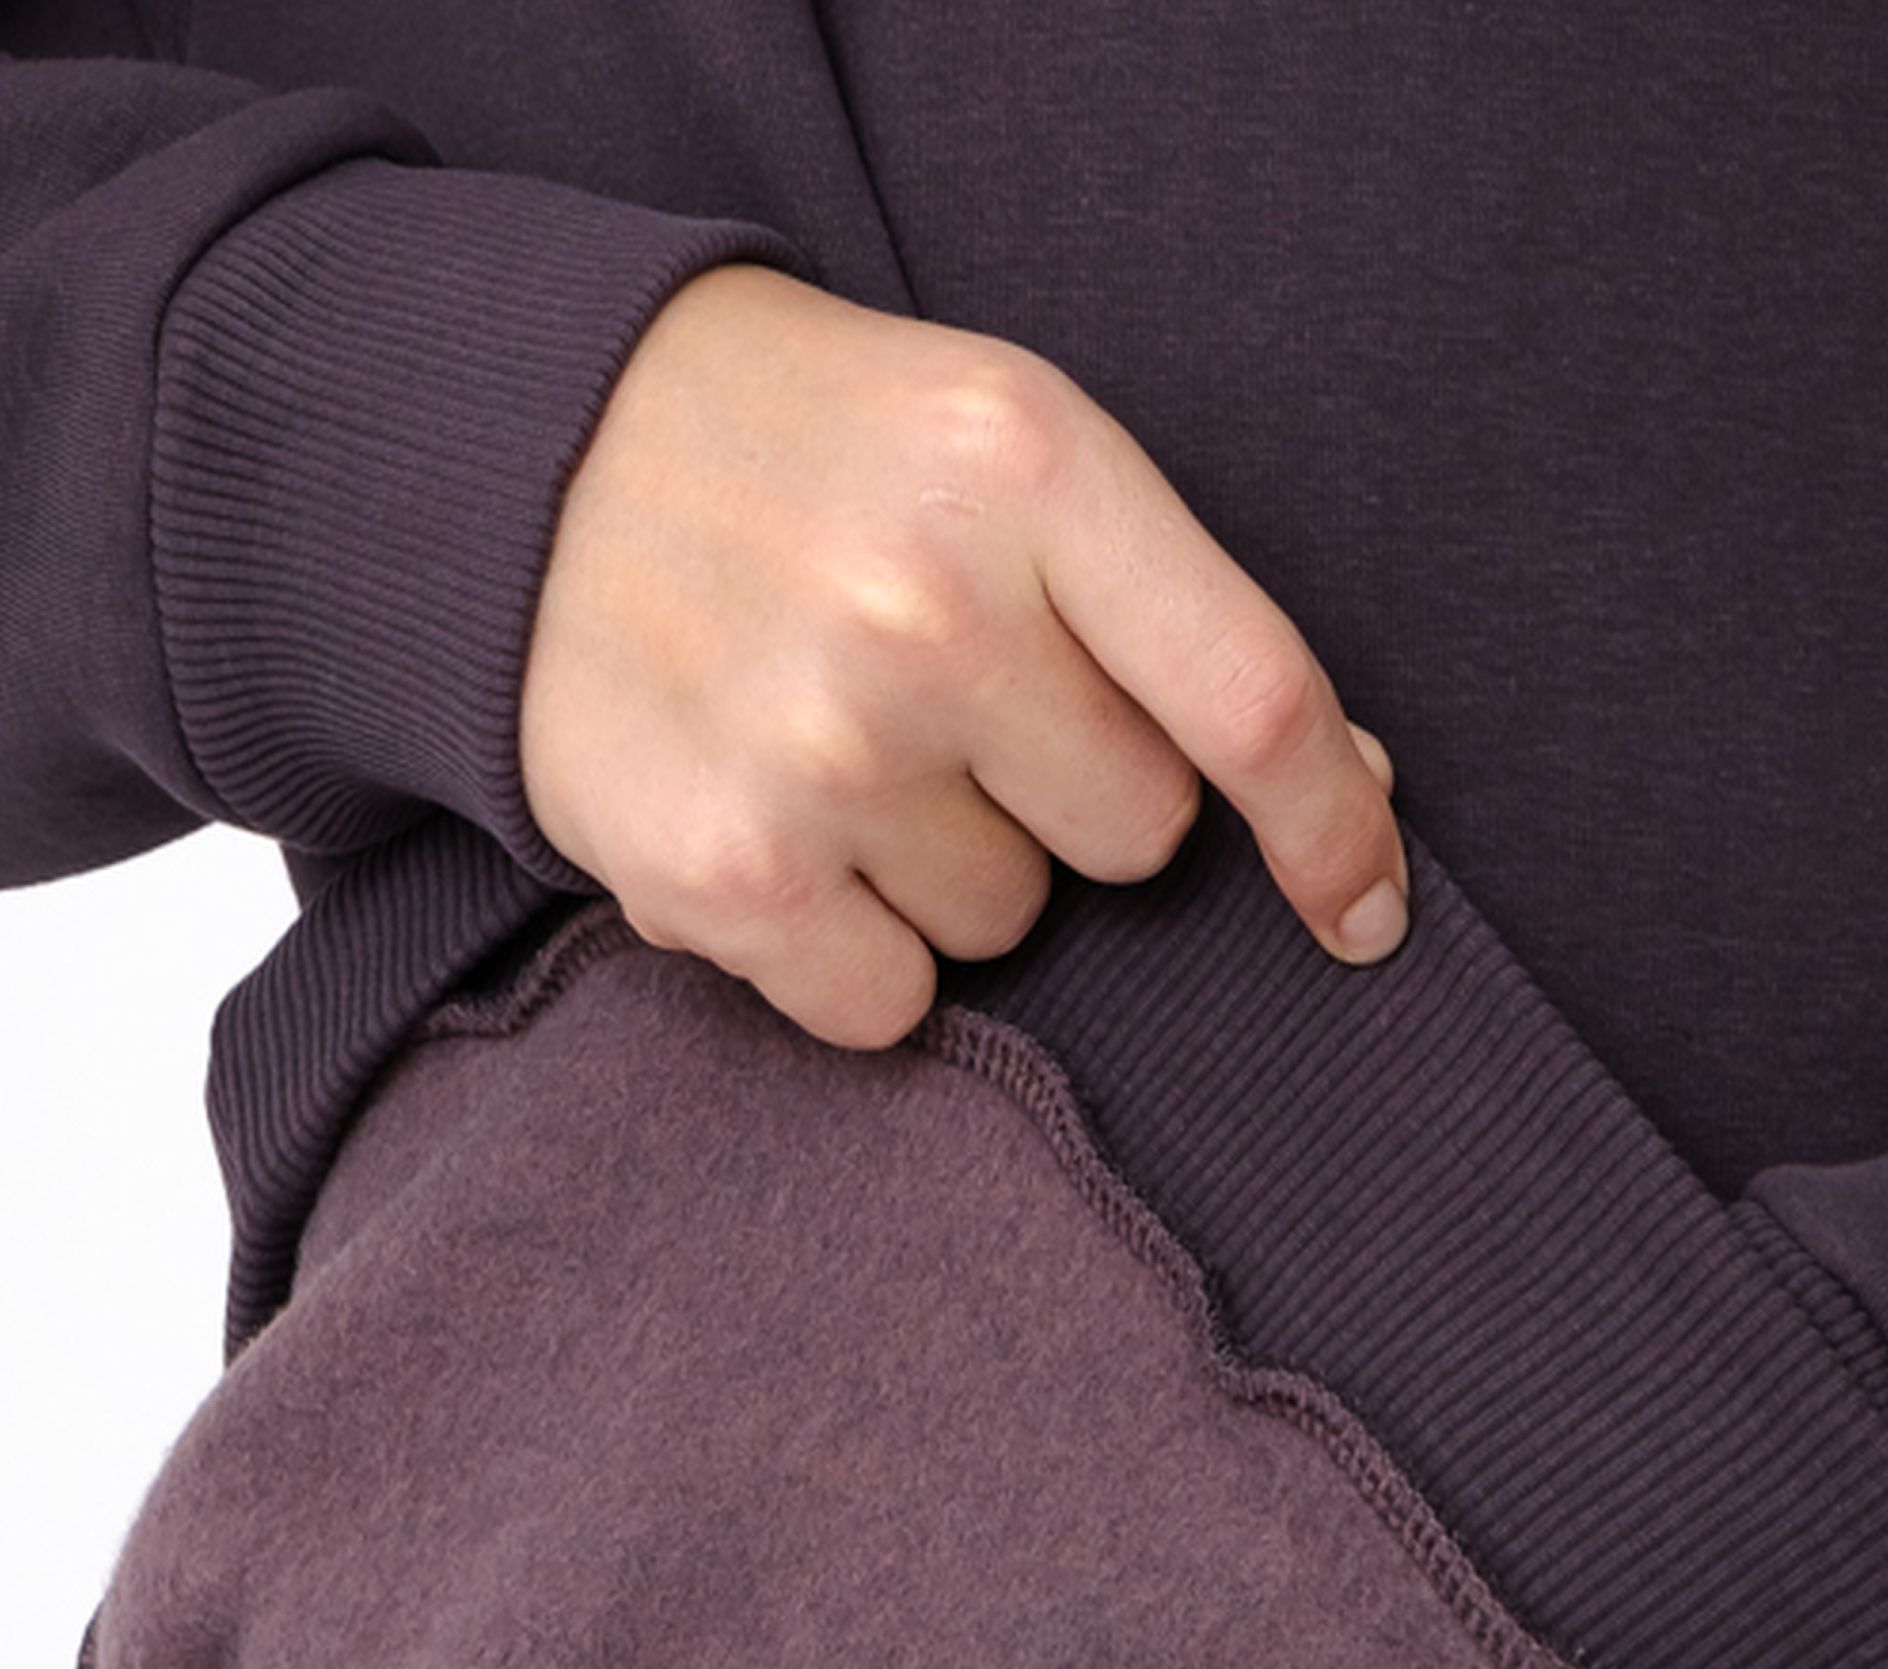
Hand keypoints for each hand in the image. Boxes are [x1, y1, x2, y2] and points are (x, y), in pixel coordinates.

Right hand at [519, 265, 1405, 1047]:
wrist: (524, 455)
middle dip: (1062, 792)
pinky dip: (846, 951)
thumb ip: (1165, 605)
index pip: (1251, 696)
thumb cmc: (806, 462)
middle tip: (939, 697)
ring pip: (1005, 923)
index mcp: (1028, 469)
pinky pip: (888, 1004)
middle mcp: (927, 608)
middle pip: (1131, 835)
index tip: (1362, 912)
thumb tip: (1352, 786)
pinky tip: (776, 834)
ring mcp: (817, 746)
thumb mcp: (1000, 446)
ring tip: (826, 738)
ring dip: (942, 864)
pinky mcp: (720, 869)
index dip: (1331, 825)